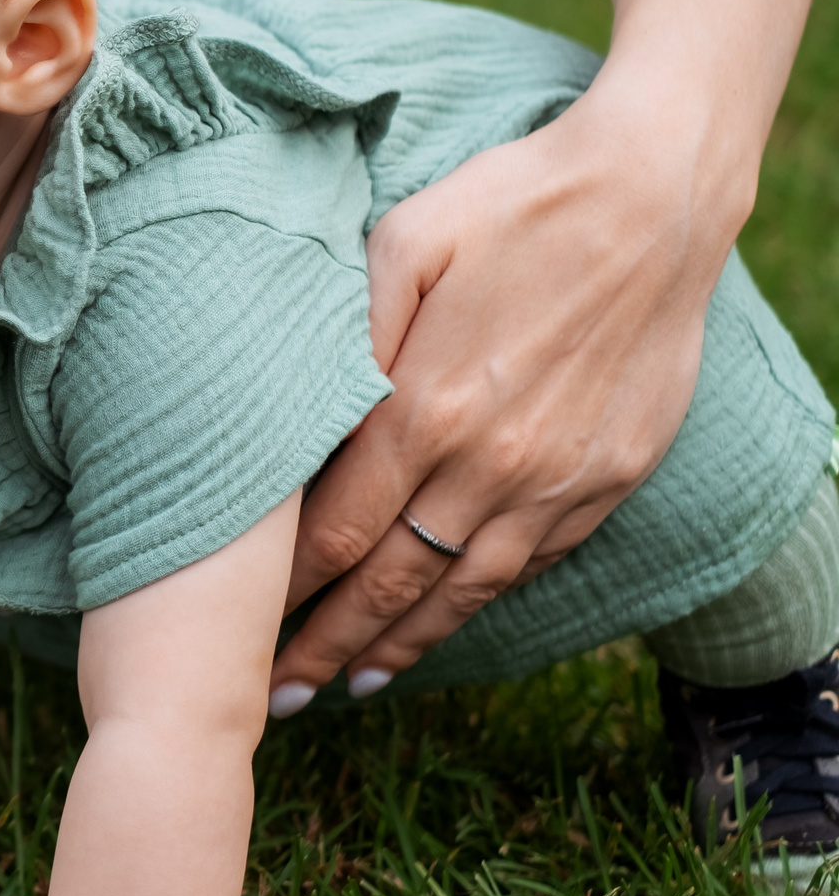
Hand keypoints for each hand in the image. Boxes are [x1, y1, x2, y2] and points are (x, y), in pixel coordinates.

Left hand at [268, 92, 728, 709]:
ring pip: (466, 590)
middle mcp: (493, 461)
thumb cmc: (509, 204)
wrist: (654, 198)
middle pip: (391, 582)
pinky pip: (533, 561)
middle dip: (327, 645)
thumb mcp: (404, 242)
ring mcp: (560, 478)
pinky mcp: (612, 476)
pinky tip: (446, 620)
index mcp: (427, 406)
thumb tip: (293, 403)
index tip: (240, 627)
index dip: (285, 589)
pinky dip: (480, 601)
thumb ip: (346, 330)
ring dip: (405, 645)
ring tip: (353, 685)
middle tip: (274, 698)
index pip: (336, 530)